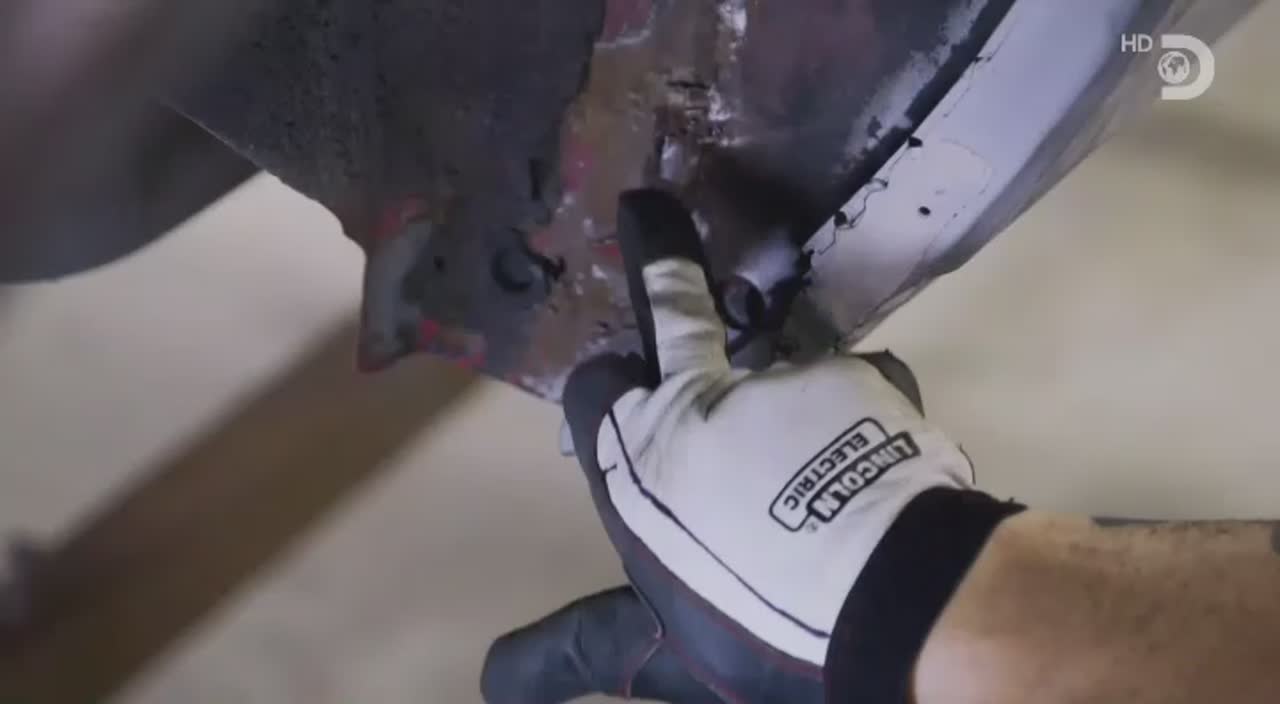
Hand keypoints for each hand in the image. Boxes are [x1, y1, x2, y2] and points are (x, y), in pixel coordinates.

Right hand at [482, 190, 977, 702]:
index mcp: (643, 460)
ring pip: (780, 361)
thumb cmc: (762, 622)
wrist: (893, 598)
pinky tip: (879, 461)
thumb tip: (493, 678)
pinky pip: (857, 387)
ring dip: (790, 388)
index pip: (598, 390)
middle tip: (645, 208)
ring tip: (823, 443)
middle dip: (656, 257)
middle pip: (671, 311)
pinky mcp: (858, 374)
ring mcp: (785, 378)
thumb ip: (577, 647)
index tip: (619, 387)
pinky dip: (864, 414)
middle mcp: (703, 400)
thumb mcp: (664, 651)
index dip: (609, 391)